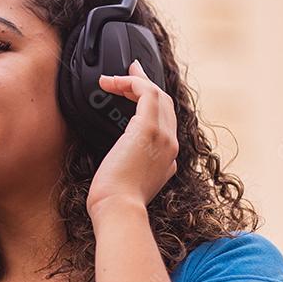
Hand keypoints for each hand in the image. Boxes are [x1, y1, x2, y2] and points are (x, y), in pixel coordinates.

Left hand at [87, 59, 177, 217]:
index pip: (166, 122)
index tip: (136, 94)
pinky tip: (112, 82)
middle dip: (147, 84)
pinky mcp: (147, 129)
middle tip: (131, 71)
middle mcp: (170, 145)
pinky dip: (130, 82)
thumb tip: (124, 157)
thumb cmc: (115, 203)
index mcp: (167, 159)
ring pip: (157, 95)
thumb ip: (134, 169)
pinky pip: (146, 92)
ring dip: (134, 81)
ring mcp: (163, 136)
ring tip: (112, 78)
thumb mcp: (130, 184)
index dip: (152, 104)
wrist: (118, 210)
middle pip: (165, 104)